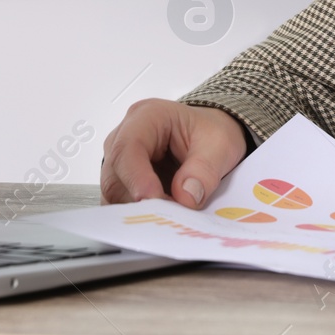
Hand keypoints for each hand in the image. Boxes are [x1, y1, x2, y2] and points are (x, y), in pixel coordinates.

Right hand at [101, 99, 248, 207]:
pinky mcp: (124, 180)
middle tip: (167, 218)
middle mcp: (126, 135)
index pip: (128, 147)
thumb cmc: (210, 131)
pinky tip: (162, 218)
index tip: (154, 199)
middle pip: (116, 174)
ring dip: (139, 210)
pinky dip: (140, 215)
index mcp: (148, 116)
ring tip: (169, 218)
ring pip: (115, 192)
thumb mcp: (220, 145)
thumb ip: (204, 170)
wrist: (211, 134)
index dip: (137, 177)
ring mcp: (122, 159)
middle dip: (139, 200)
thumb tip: (185, 197)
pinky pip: (122, 202)